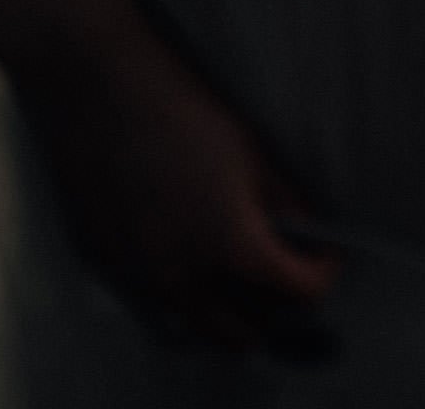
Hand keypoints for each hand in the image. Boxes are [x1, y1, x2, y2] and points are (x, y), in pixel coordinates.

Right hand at [13, 27, 340, 351]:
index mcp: (231, 246)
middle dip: (275, 308)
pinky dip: (180, 298)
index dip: (321, 274)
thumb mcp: (252, 156)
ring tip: (240, 280)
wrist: (100, 93)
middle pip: (246, 331)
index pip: (298, 291)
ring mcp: (138, 278)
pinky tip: (189, 263)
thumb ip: (284, 205)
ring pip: (195, 327)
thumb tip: (306, 234)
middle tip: (284, 274)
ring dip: (226, 314)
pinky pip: (153, 306)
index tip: (324, 257)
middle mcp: (183, 277)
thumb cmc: (181, 114)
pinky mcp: (104, 267)